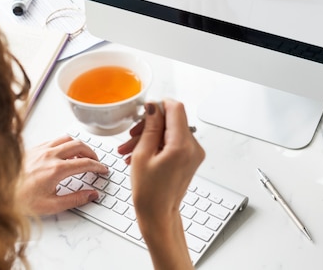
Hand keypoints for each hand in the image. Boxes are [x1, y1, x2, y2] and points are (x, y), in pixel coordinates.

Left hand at [17, 136, 107, 215]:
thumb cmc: (20, 201)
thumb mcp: (51, 206)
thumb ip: (75, 199)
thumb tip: (92, 194)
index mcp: (56, 169)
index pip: (85, 163)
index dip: (98, 166)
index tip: (103, 170)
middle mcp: (49, 155)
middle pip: (79, 145)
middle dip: (91, 152)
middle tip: (96, 162)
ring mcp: (40, 149)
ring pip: (67, 138)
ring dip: (78, 145)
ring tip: (82, 155)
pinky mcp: (33, 148)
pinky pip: (54, 140)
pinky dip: (64, 144)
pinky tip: (63, 153)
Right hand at [118, 99, 204, 268]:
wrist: (158, 216)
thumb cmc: (149, 193)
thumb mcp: (142, 154)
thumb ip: (150, 127)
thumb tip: (153, 107)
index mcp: (182, 145)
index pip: (176, 108)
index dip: (159, 106)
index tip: (145, 112)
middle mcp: (193, 147)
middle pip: (172, 120)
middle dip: (149, 125)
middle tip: (131, 136)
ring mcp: (193, 153)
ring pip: (171, 131)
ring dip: (150, 136)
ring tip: (129, 150)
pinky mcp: (190, 158)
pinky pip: (174, 142)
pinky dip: (157, 144)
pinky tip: (139, 154)